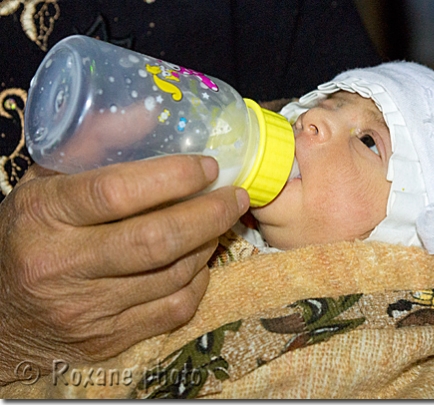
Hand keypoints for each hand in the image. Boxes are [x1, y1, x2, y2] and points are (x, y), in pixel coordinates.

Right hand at [0, 155, 248, 384]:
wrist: (2, 316)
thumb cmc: (30, 235)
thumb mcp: (46, 183)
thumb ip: (95, 146)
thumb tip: (150, 111)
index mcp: (42, 215)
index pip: (116, 192)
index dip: (173, 177)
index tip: (208, 167)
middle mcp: (62, 265)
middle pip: (156, 240)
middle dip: (210, 214)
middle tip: (235, 196)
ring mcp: (86, 309)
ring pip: (173, 275)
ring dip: (208, 244)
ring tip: (219, 222)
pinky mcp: (108, 339)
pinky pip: (174, 309)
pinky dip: (199, 281)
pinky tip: (201, 261)